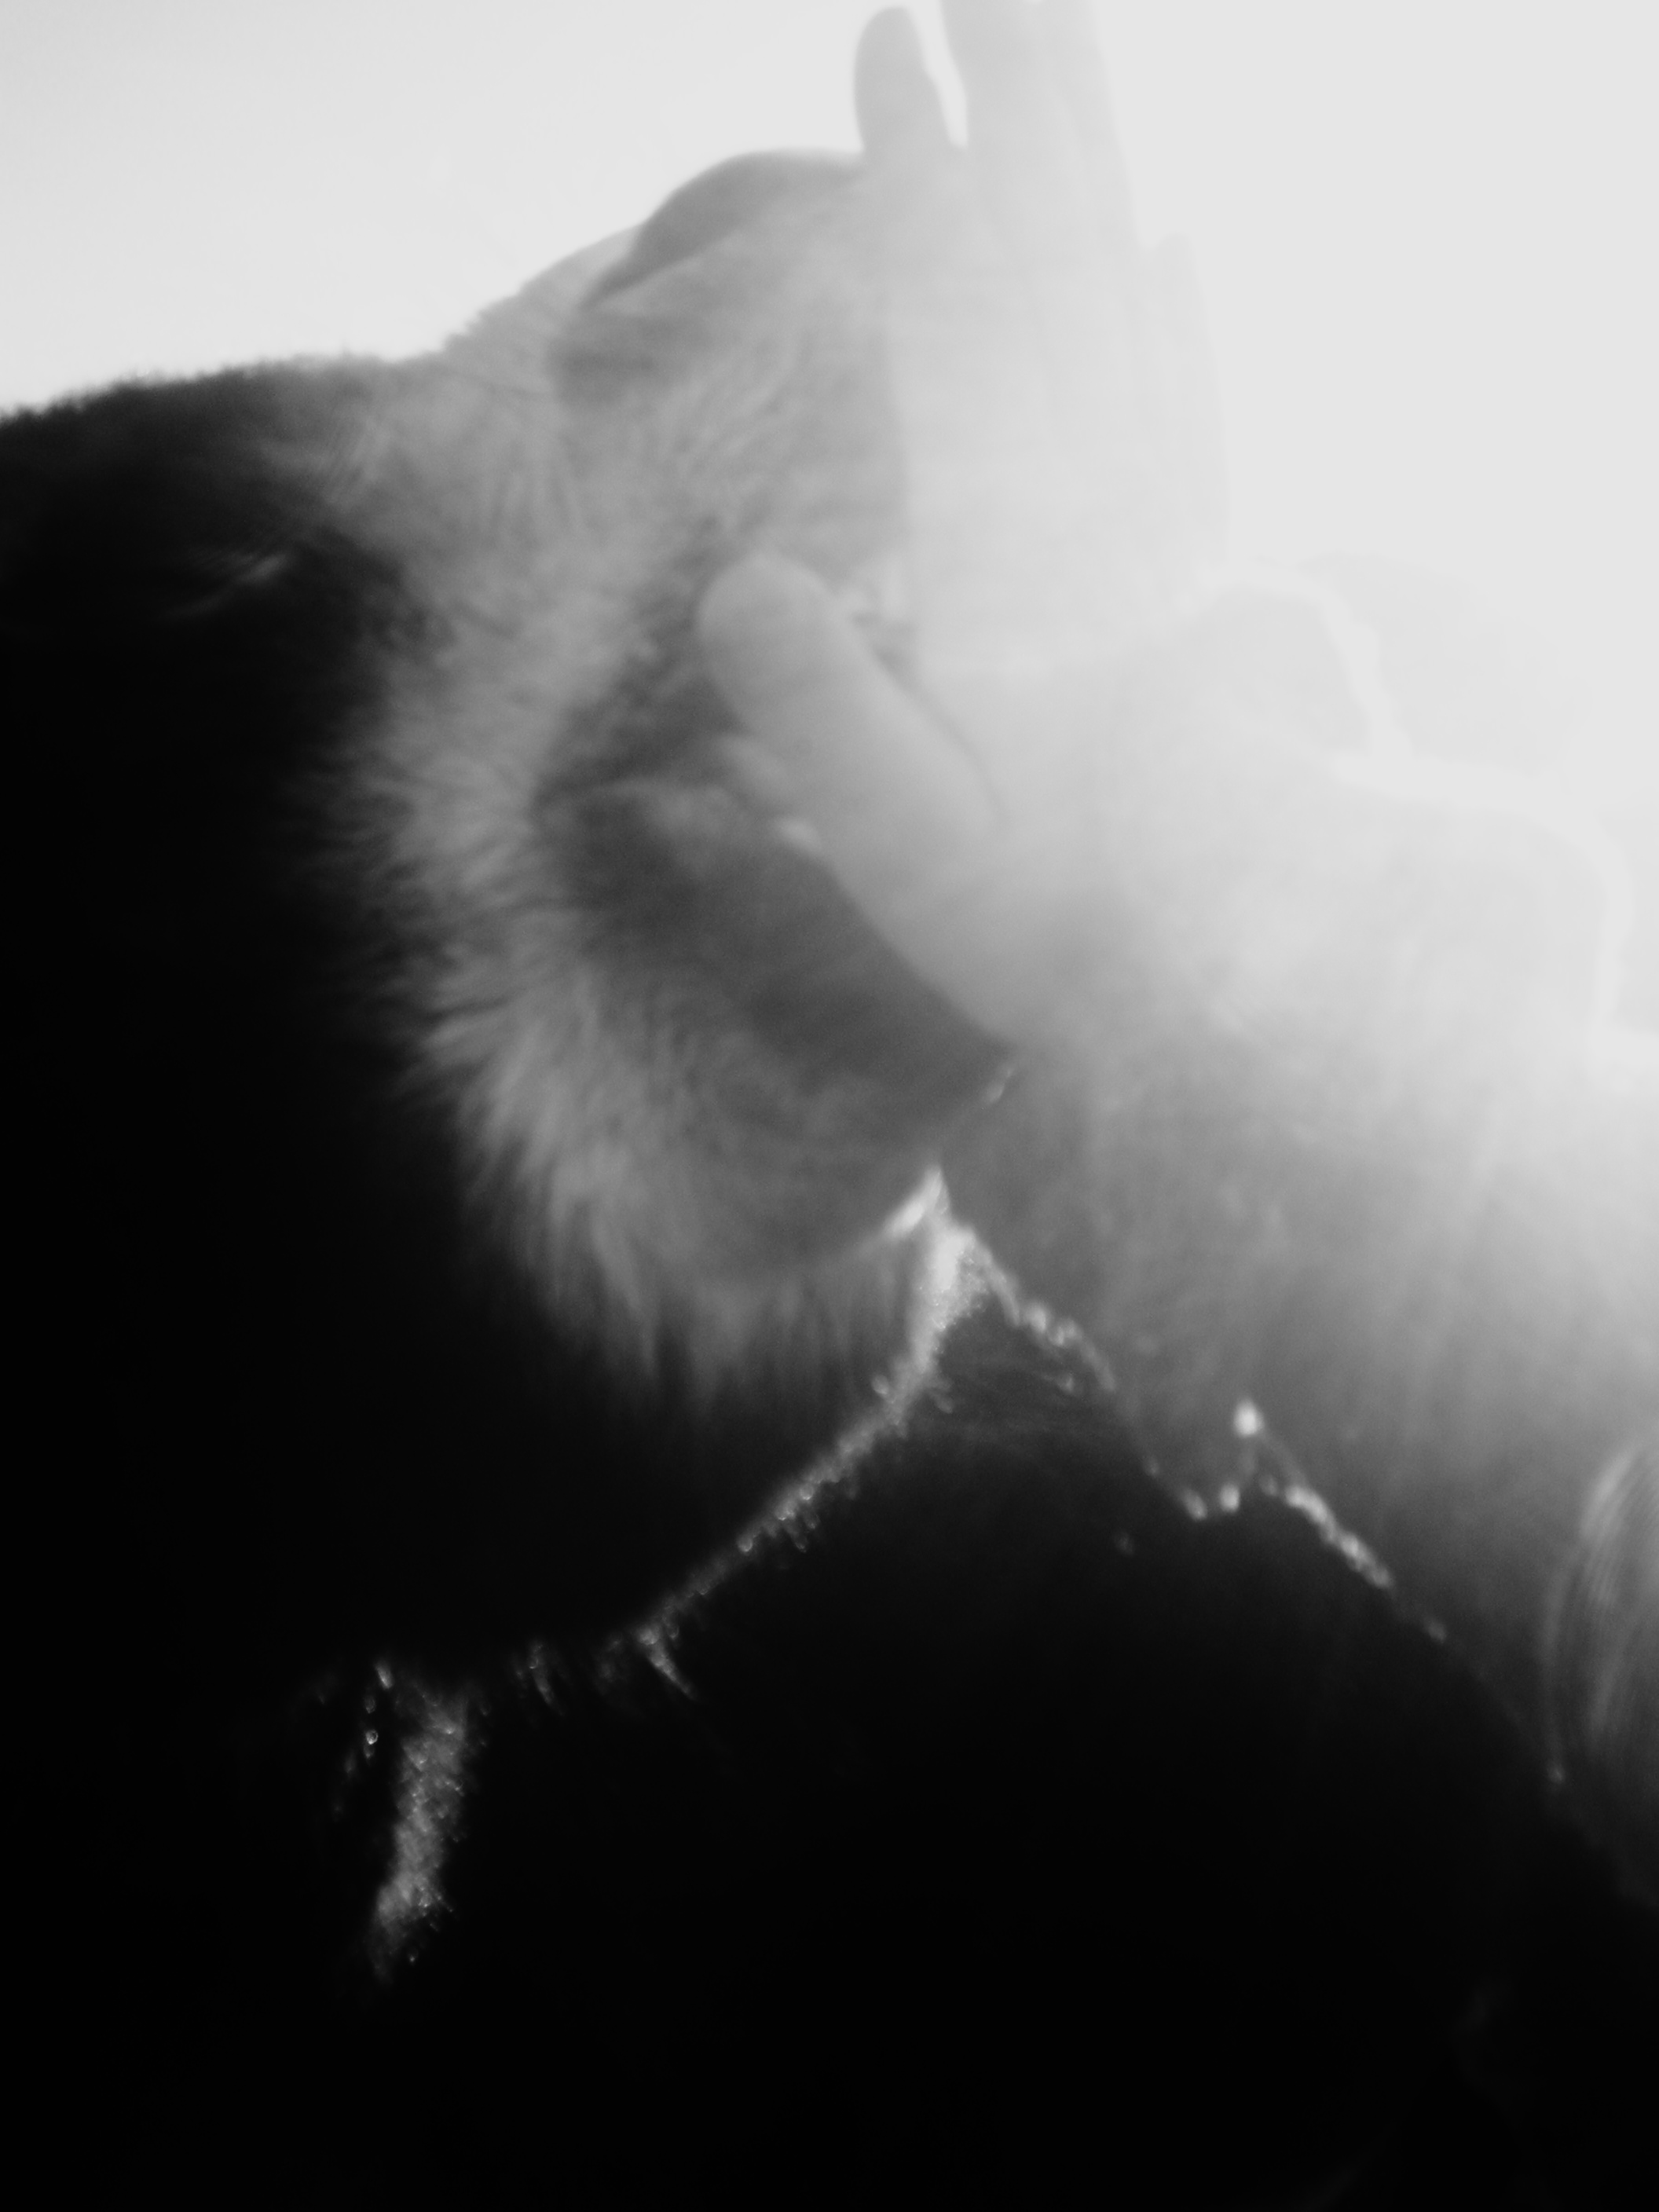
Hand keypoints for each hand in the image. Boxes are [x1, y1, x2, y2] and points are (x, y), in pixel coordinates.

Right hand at [699, 0, 1225, 1043]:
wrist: (1234, 990)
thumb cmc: (1059, 931)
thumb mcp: (914, 854)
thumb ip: (828, 720)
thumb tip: (744, 581)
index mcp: (1026, 566)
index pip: (965, 344)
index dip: (928, 200)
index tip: (891, 62)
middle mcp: (1113, 521)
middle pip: (1068, 282)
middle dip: (1023, 124)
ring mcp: (1169, 535)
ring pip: (1138, 319)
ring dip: (1097, 182)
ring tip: (1060, 62)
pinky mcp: (1199, 572)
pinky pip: (1200, 413)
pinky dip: (1185, 320)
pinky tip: (1177, 248)